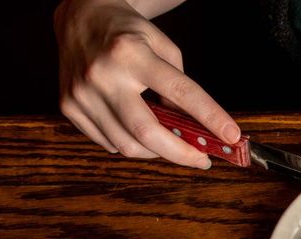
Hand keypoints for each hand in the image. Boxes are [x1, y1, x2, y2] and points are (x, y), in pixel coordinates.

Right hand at [54, 0, 239, 167]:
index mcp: (131, 53)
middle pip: (146, 131)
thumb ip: (181, 86)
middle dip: (181, 153)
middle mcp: (102, 74)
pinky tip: (141, 134)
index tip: (232, 136)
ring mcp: (81, 93)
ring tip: (173, 145)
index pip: (179, 91)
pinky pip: (109, 143)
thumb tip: (192, 129)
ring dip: (158, 152)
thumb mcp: (163, 47)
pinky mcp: (68, 106)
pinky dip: (131, 145)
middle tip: (202, 159)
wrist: (79, 18)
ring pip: (127, 145)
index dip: (210, 117)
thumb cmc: (128, 34)